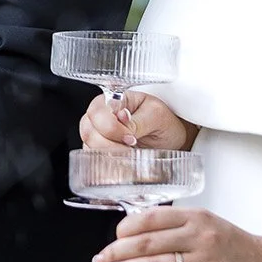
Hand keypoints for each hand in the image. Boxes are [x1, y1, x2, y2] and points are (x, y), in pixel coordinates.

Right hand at [80, 90, 194, 152]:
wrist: (172, 140)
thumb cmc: (164, 122)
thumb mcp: (156, 115)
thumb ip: (138, 119)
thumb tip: (122, 120)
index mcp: (113, 98)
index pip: (98, 112)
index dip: (112, 128)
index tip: (131, 138)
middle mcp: (101, 114)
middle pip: (89, 130)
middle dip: (111, 144)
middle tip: (132, 146)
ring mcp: (98, 132)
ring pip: (89, 145)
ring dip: (110, 154)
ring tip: (130, 153)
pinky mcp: (100, 149)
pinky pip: (93, 158)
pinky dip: (108, 163)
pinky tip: (124, 161)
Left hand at [93, 205, 261, 261]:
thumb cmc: (232, 246)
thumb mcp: (205, 224)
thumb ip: (174, 227)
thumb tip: (132, 235)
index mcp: (197, 217)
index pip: (151, 218)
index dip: (125, 228)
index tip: (113, 237)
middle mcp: (200, 237)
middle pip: (147, 243)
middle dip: (116, 252)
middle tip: (99, 258)